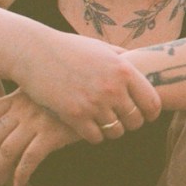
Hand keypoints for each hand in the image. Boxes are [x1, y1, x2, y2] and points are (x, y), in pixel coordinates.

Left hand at [0, 93, 82, 185]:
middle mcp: (22, 109)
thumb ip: (24, 105)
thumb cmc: (69, 96)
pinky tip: (19, 183)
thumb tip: (7, 127)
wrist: (96, 93)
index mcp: (16, 98)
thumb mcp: (42, 93)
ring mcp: (36, 121)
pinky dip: (21, 173)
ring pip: (6, 150)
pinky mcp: (52, 134)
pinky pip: (29, 158)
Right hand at [13, 32, 160, 142]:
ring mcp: (93, 103)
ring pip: (116, 132)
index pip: (152, 103)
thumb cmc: (69, 48)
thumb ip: (122, 57)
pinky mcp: (74, 115)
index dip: (150, 113)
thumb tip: (142, 61)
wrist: (34, 52)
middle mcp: (112, 88)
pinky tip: (88, 128)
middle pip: (136, 121)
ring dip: (112, 131)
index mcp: (124, 71)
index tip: (145, 116)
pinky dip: (94, 136)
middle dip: (130, 123)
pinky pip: (96, 138)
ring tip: (104, 124)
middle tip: (121, 121)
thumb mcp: (100, 47)